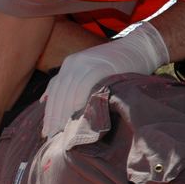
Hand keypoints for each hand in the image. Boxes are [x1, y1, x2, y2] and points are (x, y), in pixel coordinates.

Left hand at [42, 22, 168, 137]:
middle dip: (54, 116)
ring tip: (63, 131)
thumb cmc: (115, 65)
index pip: (54, 92)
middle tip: (52, 136)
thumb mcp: (88, 71)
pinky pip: (86, 85)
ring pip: (70, 91)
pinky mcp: (101, 65)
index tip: (46, 132)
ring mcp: (86, 63)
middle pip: (59, 93)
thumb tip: (45, 101)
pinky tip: (78, 116)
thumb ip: (71, 84)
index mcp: (68, 65)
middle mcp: (73, 63)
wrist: (139, 47)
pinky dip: (80, 101)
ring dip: (65, 113)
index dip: (49, 113)